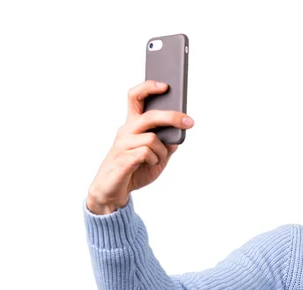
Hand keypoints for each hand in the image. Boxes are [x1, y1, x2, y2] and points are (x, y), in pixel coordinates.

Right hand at [86, 80, 194, 214]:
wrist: (113, 191)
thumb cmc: (134, 170)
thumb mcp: (157, 156)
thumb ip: (167, 144)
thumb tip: (179, 133)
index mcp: (132, 125)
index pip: (135, 97)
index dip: (148, 88)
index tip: (165, 85)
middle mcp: (126, 130)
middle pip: (150, 115)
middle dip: (172, 117)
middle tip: (189, 122)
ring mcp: (123, 144)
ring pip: (152, 139)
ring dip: (162, 151)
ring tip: (156, 160)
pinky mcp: (123, 158)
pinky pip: (147, 153)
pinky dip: (154, 160)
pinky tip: (148, 165)